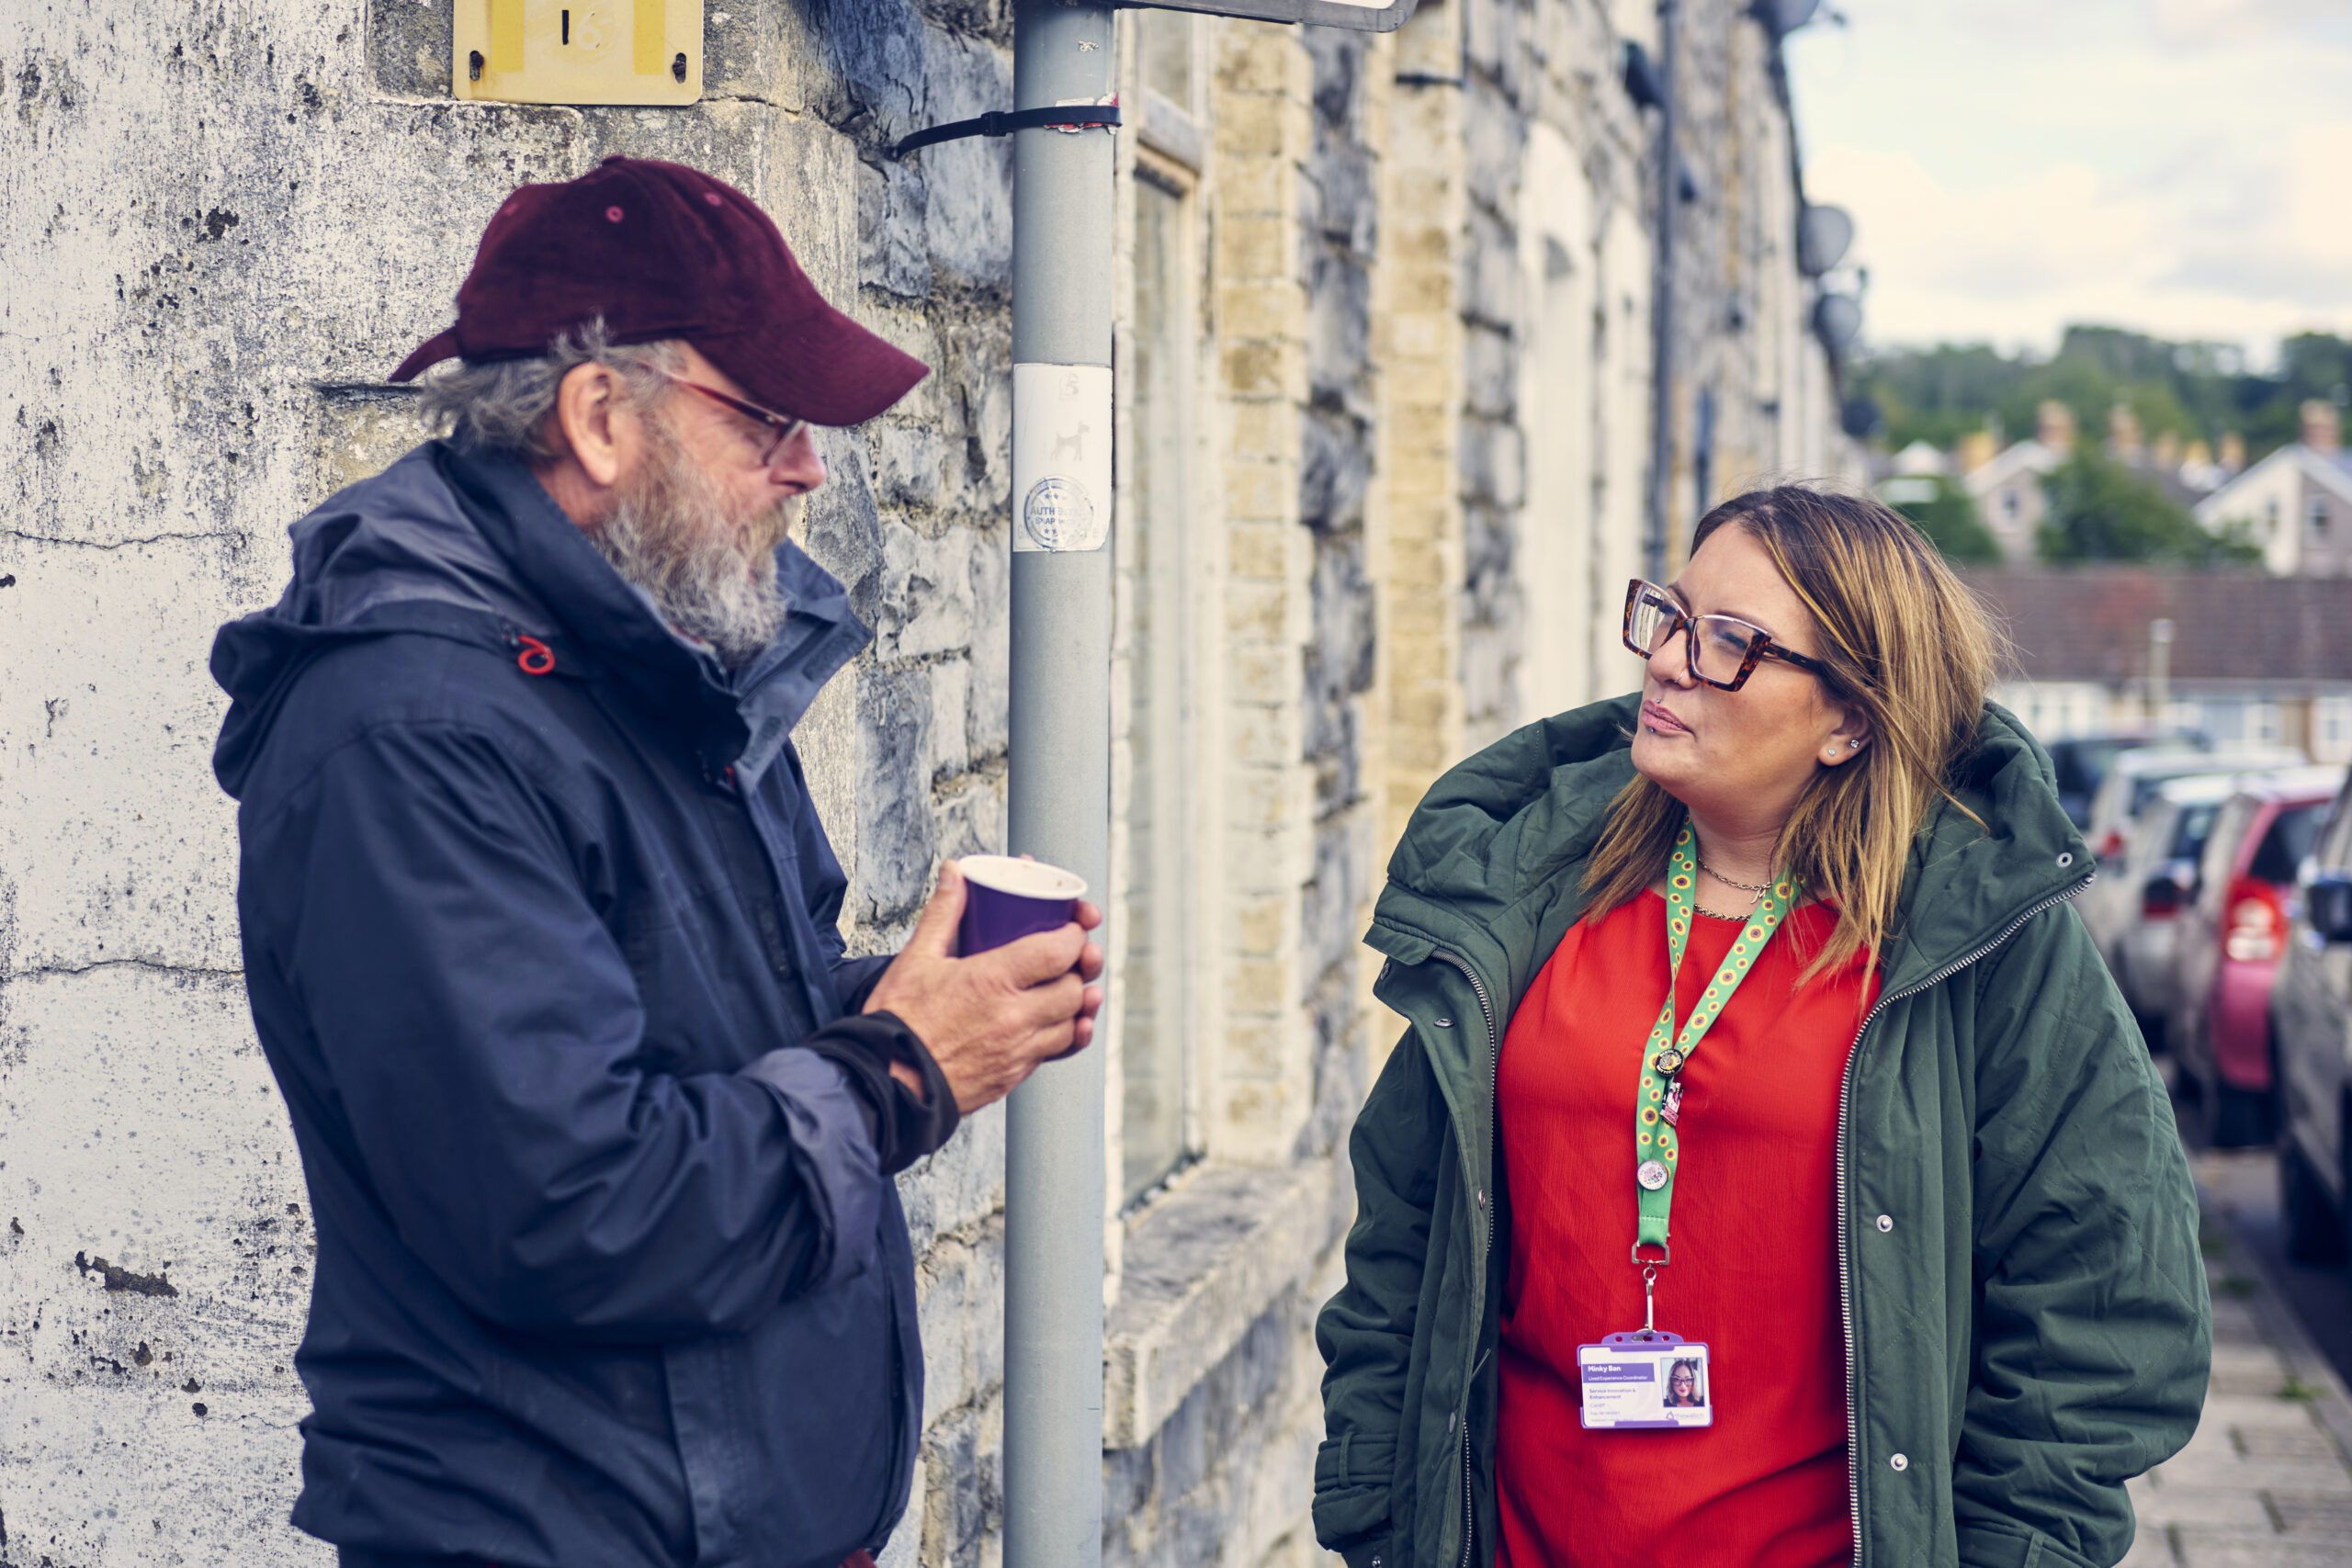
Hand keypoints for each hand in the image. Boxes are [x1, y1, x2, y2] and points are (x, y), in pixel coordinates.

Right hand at [861, 861, 1105, 1114]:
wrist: (884, 1083)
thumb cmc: (897, 1022)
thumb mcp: (916, 959)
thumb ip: (942, 913)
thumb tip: (954, 874)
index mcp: (992, 981)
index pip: (1058, 951)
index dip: (1074, 935)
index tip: (1073, 927)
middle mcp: (1012, 1018)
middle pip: (1073, 989)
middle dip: (1081, 968)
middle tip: (1075, 955)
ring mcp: (1016, 1051)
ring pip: (1072, 1024)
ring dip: (1079, 1005)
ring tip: (1077, 989)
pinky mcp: (1012, 1076)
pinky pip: (1055, 1054)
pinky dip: (1067, 1037)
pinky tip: (1067, 1026)